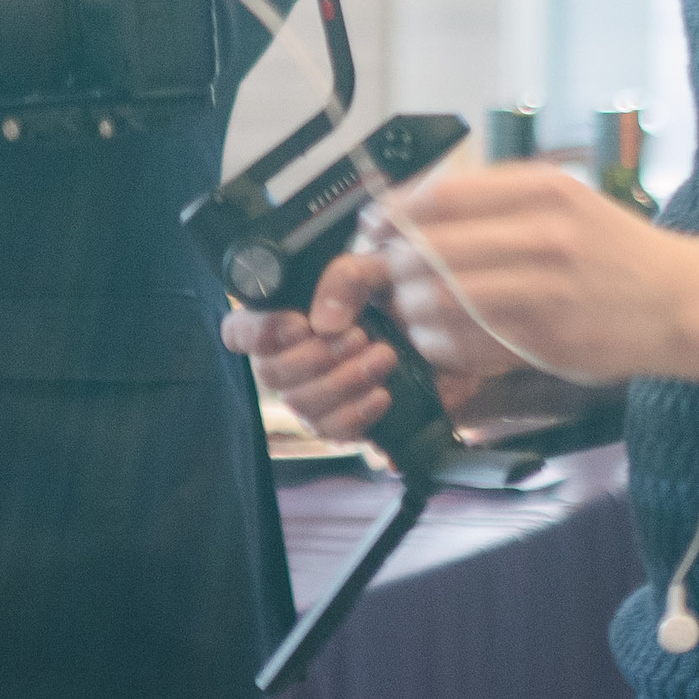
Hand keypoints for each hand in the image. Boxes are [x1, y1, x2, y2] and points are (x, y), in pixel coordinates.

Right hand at [221, 249, 490, 442]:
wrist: (458, 332)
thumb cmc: (410, 292)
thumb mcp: (380, 267)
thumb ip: (345, 278)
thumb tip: (322, 322)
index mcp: (291, 316)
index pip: (240, 331)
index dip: (259, 332)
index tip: (299, 324)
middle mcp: (294, 359)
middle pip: (271, 374)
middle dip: (315, 358)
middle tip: (358, 336)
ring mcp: (316, 395)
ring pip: (302, 405)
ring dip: (342, 382)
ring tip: (383, 358)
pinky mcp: (345, 422)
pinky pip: (333, 431)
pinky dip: (357, 413)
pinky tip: (383, 393)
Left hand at [372, 164, 676, 387]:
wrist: (682, 300)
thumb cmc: (612, 247)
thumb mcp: (563, 197)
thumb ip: (493, 199)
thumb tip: (410, 207)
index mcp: (542, 189)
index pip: (439, 198)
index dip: (393, 215)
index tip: (374, 228)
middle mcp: (544, 235)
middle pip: (431, 250)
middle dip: (395, 268)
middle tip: (389, 276)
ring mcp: (547, 292)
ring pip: (441, 301)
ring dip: (411, 310)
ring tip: (411, 309)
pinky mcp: (547, 342)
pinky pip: (468, 344)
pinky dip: (438, 343)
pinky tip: (439, 338)